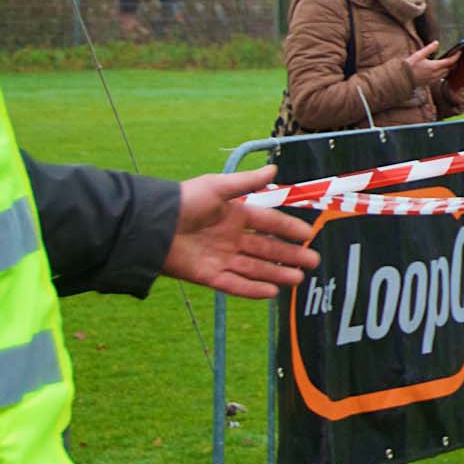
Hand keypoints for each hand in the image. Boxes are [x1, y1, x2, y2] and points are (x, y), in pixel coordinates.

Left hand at [165, 166, 321, 299]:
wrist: (151, 225)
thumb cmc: (183, 201)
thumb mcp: (217, 187)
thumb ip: (247, 182)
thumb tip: (274, 170)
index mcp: (235, 215)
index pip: (269, 223)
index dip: (288, 228)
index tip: (308, 234)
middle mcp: (231, 238)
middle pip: (266, 249)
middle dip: (290, 256)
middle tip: (313, 262)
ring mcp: (220, 258)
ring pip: (255, 268)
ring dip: (277, 274)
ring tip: (298, 280)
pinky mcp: (208, 275)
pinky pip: (234, 284)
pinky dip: (252, 289)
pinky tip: (272, 293)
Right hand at [404, 43, 460, 85]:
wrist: (402, 79)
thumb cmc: (409, 66)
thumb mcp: (418, 55)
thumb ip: (429, 49)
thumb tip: (437, 43)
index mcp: (434, 66)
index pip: (449, 62)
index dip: (456, 56)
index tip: (460, 52)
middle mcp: (435, 74)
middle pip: (449, 69)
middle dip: (453, 63)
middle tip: (455, 56)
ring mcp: (432, 79)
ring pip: (445, 74)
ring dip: (448, 68)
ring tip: (448, 62)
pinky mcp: (429, 83)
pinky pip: (440, 78)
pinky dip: (443, 73)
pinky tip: (439, 69)